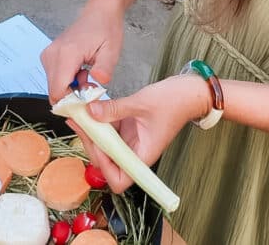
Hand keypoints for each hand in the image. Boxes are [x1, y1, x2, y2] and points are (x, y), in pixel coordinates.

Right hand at [41, 4, 123, 103]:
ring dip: (71, 89)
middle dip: (73, 97)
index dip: (71, 104)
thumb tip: (98, 83)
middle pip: (54, 92)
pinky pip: (54, 78)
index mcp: (67, 54)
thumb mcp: (111, 51)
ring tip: (88, 76)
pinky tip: (81, 72)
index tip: (87, 103)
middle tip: (92, 87)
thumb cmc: (106, 28)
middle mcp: (52, 55)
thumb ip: (104, 69)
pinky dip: (67, 81)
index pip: (58, 91)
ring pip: (54, 86)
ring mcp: (48, 55)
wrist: (99, 12)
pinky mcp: (49, 56)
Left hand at [69, 76, 211, 192]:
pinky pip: (110, 128)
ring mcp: (132, 139)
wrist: (190, 91)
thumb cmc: (174, 101)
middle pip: (107, 161)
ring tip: (77, 114)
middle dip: (91, 144)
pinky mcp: (129, 127)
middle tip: (78, 123)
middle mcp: (136, 151)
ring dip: (92, 131)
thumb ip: (114, 109)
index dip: (104, 167)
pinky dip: (99, 120)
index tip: (96, 145)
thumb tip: (90, 112)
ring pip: (106, 143)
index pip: (119, 178)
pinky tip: (89, 108)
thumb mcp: (141, 103)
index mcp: (144, 155)